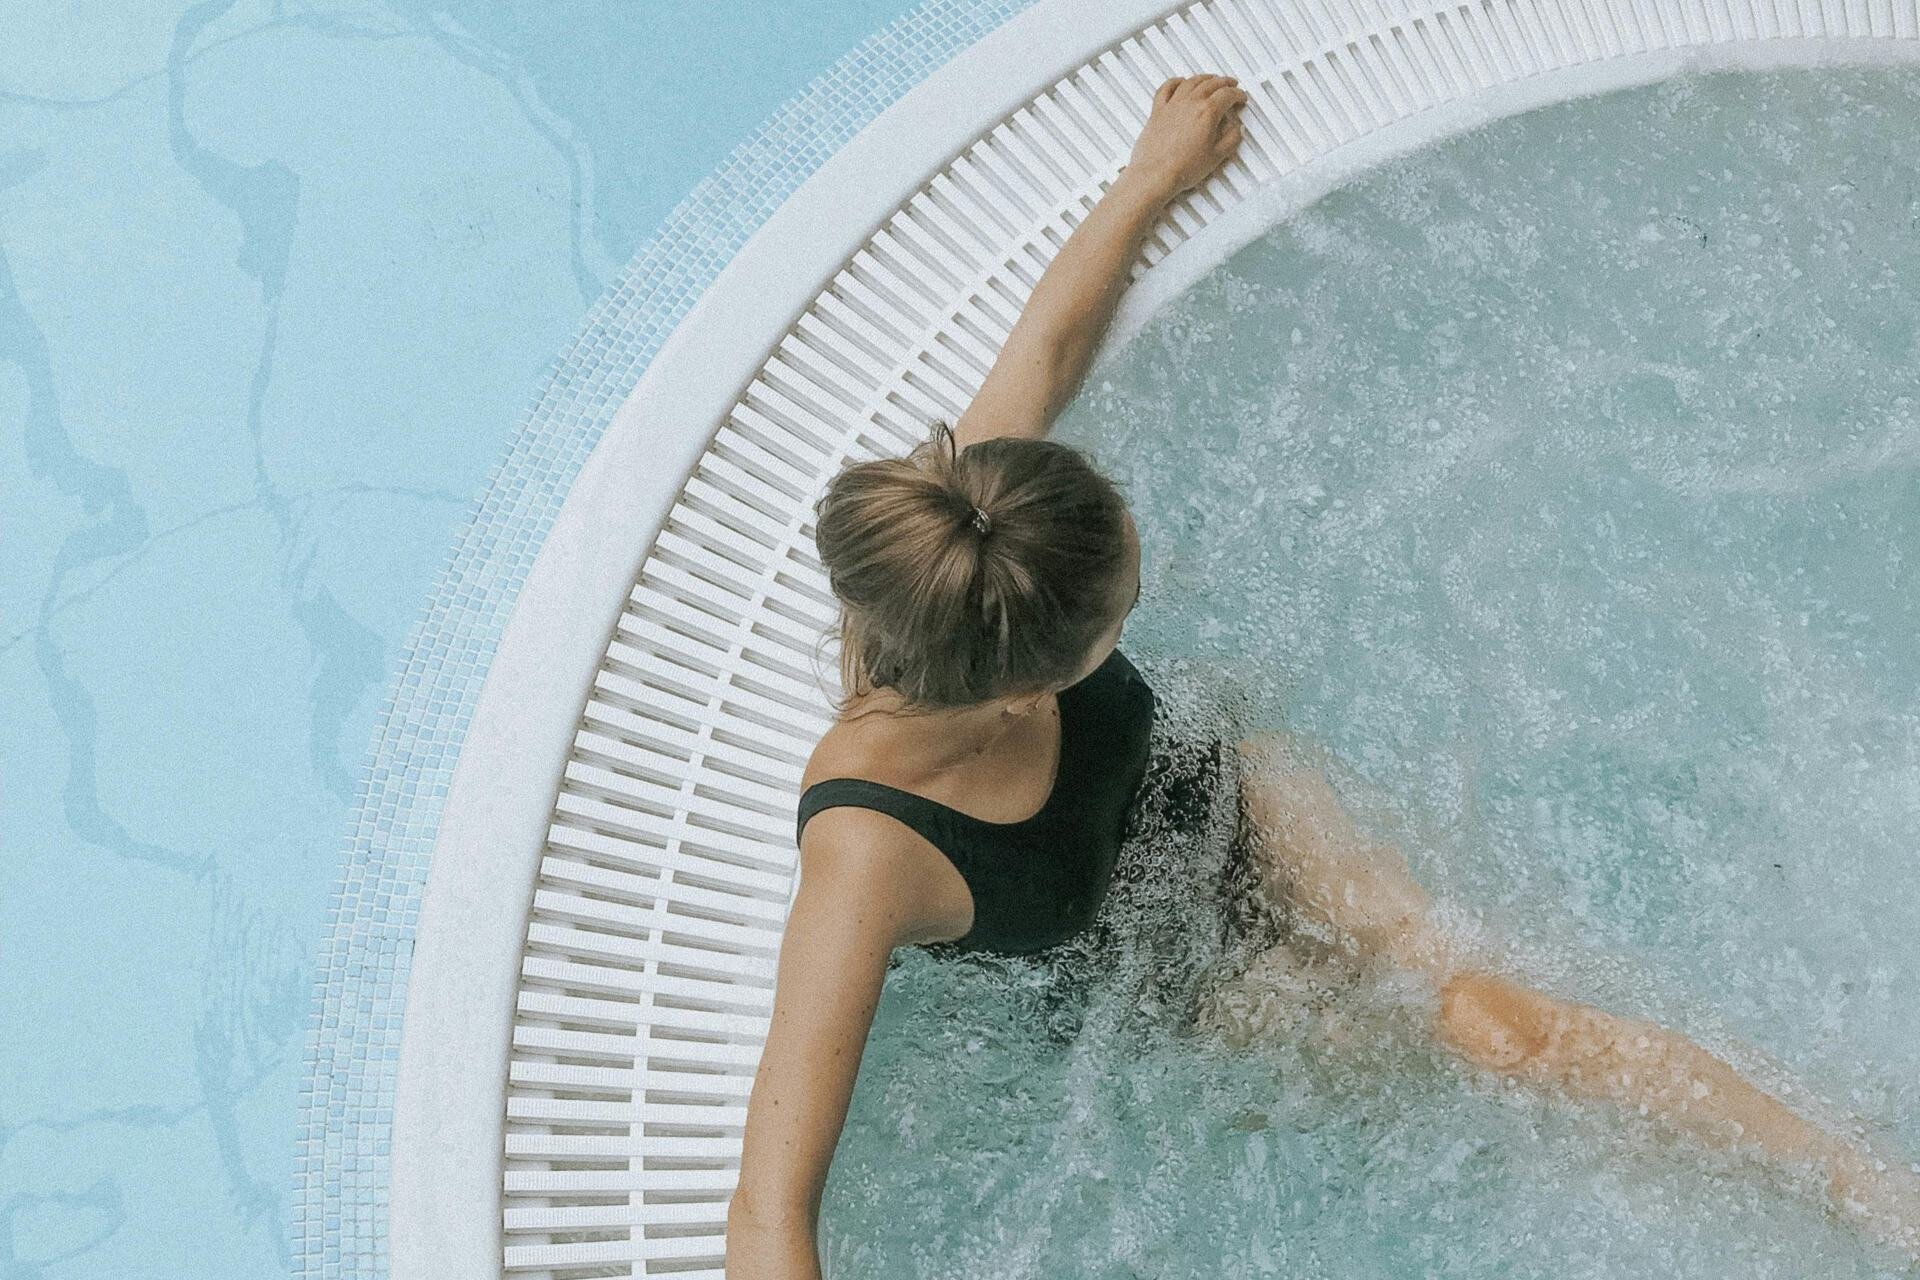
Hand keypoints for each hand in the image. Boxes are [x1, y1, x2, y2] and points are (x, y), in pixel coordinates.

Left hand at [1124, 74, 1248, 198]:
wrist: (1156, 175)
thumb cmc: (1182, 168)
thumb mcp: (1217, 156)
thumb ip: (1231, 138)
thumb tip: (1236, 129)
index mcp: (1207, 112)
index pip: (1227, 95)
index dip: (1238, 95)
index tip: (1241, 98)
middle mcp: (1190, 103)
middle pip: (1211, 83)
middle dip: (1225, 82)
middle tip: (1231, 85)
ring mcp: (1172, 105)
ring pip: (1191, 81)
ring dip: (1204, 78)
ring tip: (1211, 79)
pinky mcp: (1157, 111)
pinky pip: (1166, 88)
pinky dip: (1176, 81)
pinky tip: (1180, 81)